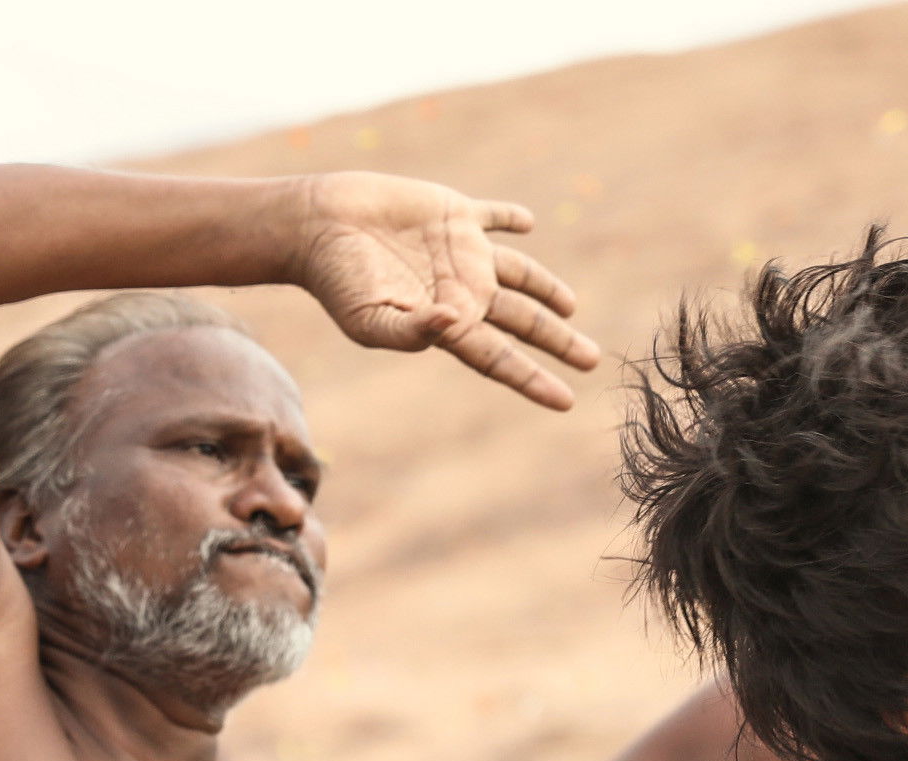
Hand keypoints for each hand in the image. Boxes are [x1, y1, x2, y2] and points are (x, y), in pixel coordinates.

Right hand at [287, 173, 603, 410]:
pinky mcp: (453, 214)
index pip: (502, 358)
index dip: (533, 379)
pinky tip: (525, 222)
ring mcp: (463, 252)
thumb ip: (414, 332)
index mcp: (451, 322)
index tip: (567, 400)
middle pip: (525, 321)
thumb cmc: (338, 281)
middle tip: (591, 360)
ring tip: (570, 306)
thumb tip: (456, 324)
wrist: (316, 226)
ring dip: (548, 289)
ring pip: (521, 274)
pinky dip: (511, 218)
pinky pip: (493, 216)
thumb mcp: (371, 320)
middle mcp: (465, 290)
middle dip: (559, 340)